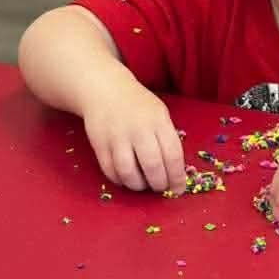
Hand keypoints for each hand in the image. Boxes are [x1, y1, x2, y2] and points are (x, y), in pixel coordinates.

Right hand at [82, 76, 185, 192]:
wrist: (105, 90)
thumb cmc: (139, 106)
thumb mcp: (160, 115)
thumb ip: (167, 139)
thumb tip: (175, 172)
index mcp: (159, 121)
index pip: (173, 155)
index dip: (177, 177)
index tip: (178, 189)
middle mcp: (139, 129)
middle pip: (153, 166)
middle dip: (159, 184)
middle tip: (160, 188)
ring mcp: (117, 137)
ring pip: (129, 172)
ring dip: (138, 185)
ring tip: (143, 184)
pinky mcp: (99, 144)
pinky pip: (110, 171)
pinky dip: (120, 180)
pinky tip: (126, 178)